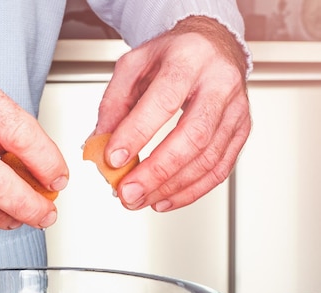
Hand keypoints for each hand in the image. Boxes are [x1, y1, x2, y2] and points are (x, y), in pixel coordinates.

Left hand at [94, 16, 250, 210]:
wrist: (211, 45)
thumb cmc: (171, 56)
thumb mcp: (132, 66)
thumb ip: (113, 104)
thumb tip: (99, 145)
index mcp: (189, 58)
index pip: (164, 100)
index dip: (137, 134)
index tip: (113, 160)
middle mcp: (219, 82)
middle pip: (193, 136)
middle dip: (156, 172)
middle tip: (127, 192)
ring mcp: (236, 108)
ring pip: (208, 159)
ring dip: (170, 187)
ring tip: (139, 199)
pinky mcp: (241, 130)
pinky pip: (220, 169)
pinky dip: (190, 191)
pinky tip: (164, 199)